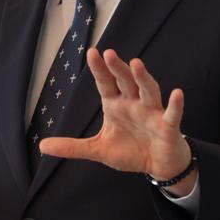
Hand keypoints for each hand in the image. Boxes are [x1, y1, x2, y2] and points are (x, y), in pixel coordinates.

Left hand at [37, 48, 195, 191]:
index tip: (92, 52)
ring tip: (136, 64)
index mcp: (116, 105)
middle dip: (117, 68)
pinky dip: (175, 104)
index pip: (106, 83)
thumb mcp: (97, 150)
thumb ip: (72, 146)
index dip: (99, 69)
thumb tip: (42, 146)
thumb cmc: (130, 151)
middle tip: (108, 53)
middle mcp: (134, 104)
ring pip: (148, 91)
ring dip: (143, 78)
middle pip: (126, 81)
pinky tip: (177, 93)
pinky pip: (172, 114)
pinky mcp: (168, 126)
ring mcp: (152, 113)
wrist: (158, 166)